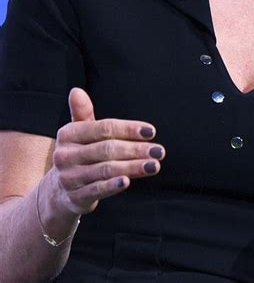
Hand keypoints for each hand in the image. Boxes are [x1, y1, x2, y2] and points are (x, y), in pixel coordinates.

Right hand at [47, 87, 164, 216]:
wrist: (59, 192)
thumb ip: (82, 112)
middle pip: (108, 149)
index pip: (103, 128)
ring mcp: (69, 178)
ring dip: (133, 167)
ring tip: (154, 165)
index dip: (129, 129)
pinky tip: (129, 181)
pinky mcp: (75, 197)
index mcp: (68, 134)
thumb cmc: (78, 154)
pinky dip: (113, 185)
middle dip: (136, 149)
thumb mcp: (79, 132)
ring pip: (106, 169)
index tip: (151, 132)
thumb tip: (76, 91)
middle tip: (159, 151)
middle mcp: (65, 155)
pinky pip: (97, 189)